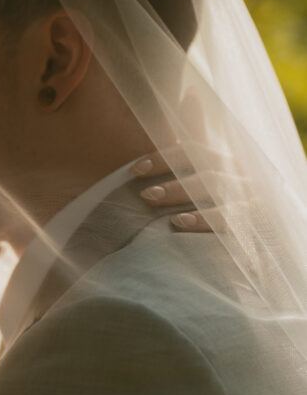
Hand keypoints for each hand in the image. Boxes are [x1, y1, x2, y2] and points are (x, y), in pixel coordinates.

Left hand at [131, 144, 245, 232]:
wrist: (261, 244)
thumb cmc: (218, 214)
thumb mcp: (203, 192)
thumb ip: (181, 178)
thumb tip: (137, 173)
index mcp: (223, 162)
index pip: (192, 150)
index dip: (162, 157)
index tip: (134, 170)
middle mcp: (238, 175)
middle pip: (202, 166)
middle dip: (169, 176)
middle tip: (143, 192)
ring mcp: (248, 196)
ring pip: (213, 187)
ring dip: (179, 192)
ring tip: (152, 199)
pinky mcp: (252, 222)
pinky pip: (226, 217)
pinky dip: (201, 218)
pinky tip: (180, 222)